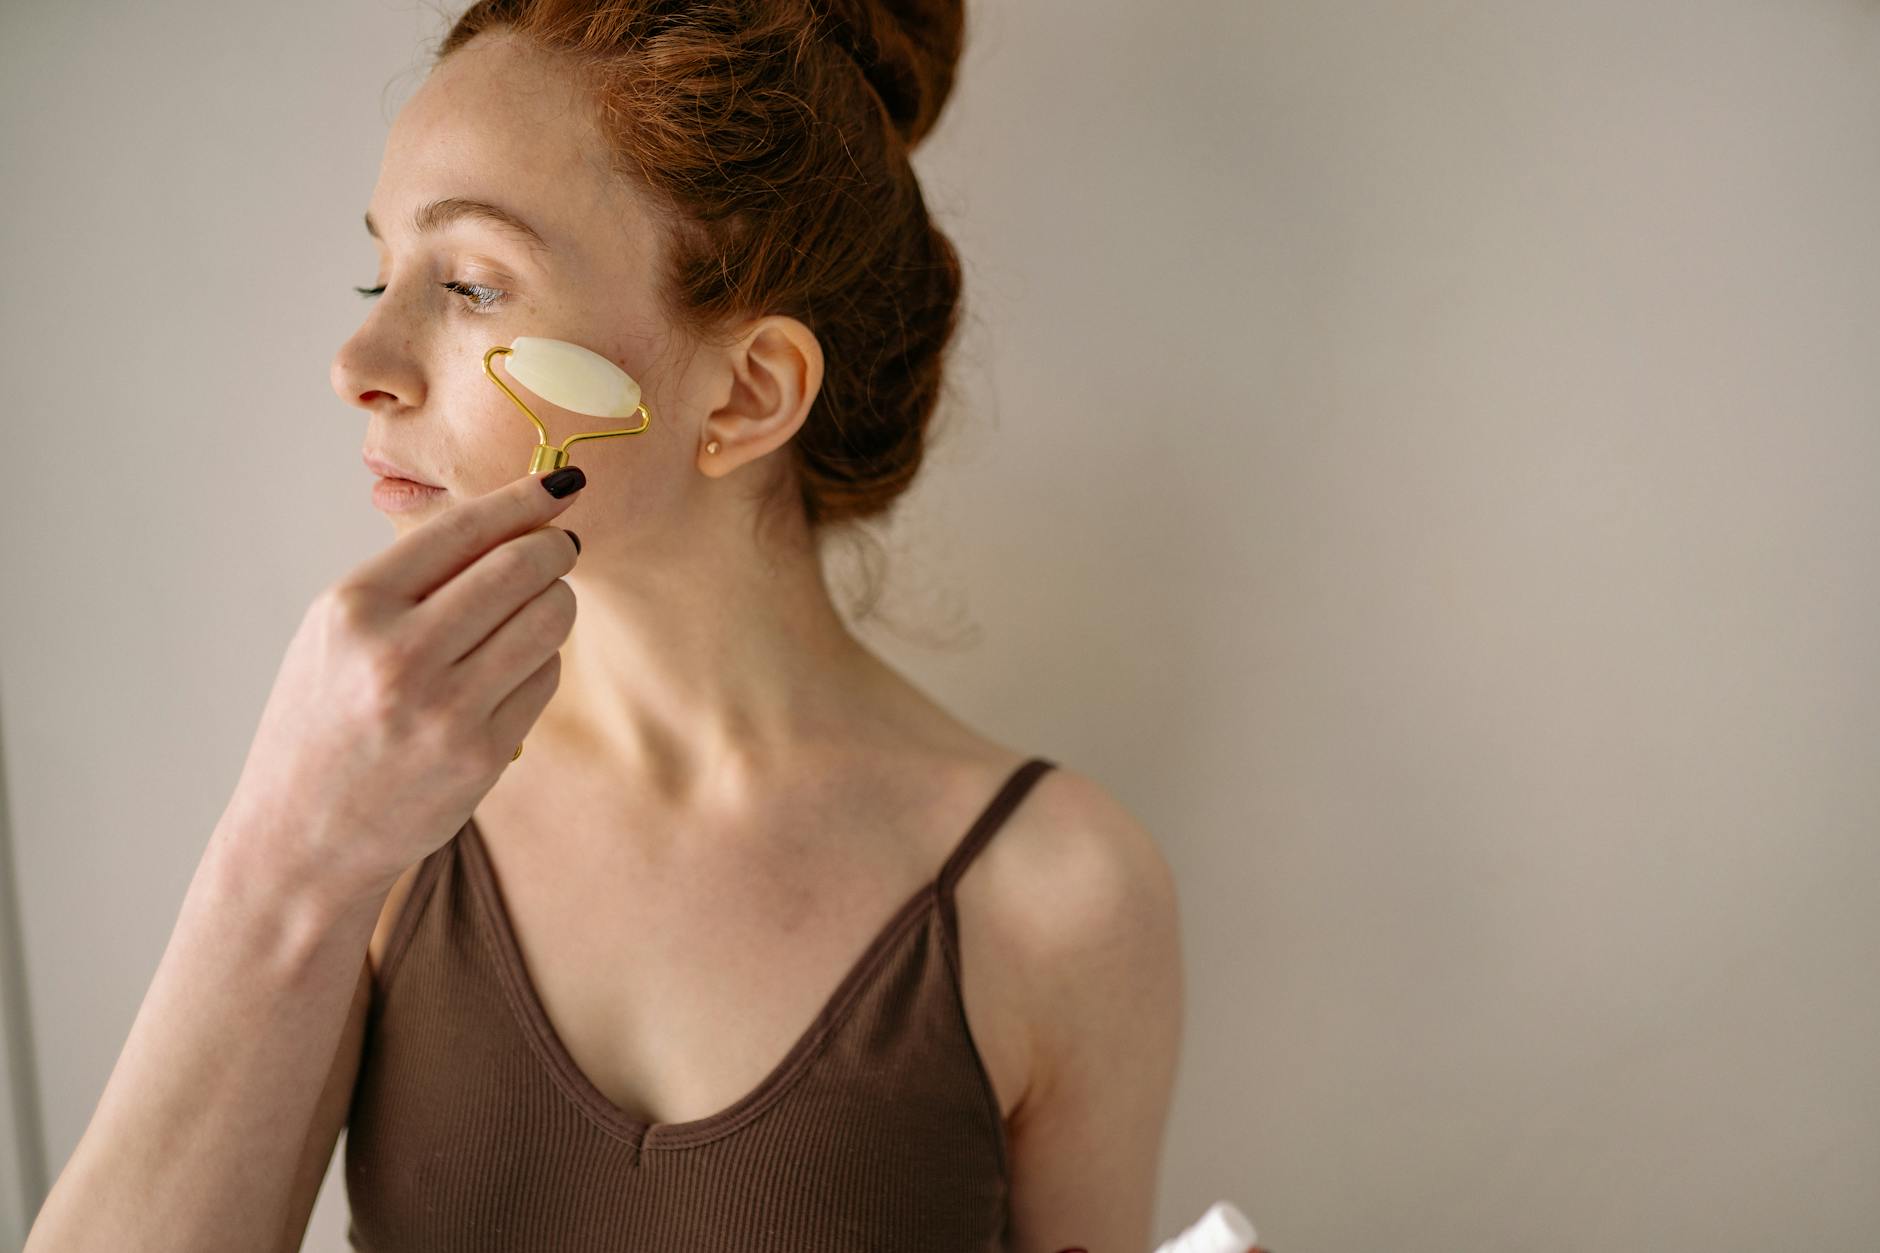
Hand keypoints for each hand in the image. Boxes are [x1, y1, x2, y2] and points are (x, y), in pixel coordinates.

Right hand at [215, 466, 586, 910]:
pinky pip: (544, 676)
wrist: (302, 837)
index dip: (524, 499)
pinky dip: (542, 660)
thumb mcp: (337, 634)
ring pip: (548, 618)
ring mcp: (446, 709)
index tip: (562, 483)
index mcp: (354, 609)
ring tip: (539, 603)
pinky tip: (512, 667)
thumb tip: (511, 521)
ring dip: (558, 599)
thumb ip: (412, 578)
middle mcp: (399, 655)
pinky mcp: (483, 754)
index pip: (462, 530)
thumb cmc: (323, 721)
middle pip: (520, 567)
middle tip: (561, 544)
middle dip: (554, 546)